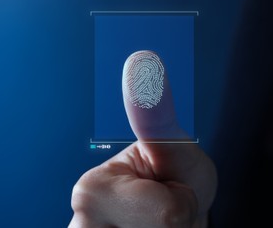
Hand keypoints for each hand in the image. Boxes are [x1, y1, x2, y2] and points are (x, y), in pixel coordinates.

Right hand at [69, 51, 216, 227]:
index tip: (170, 193)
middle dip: (176, 227)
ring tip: (161, 225)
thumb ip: (155, 113)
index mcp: (91, 191)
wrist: (168, 211)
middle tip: (166, 212)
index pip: (166, 216)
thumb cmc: (172, 176)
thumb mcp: (174, 147)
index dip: (180, 205)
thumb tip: (142, 61)